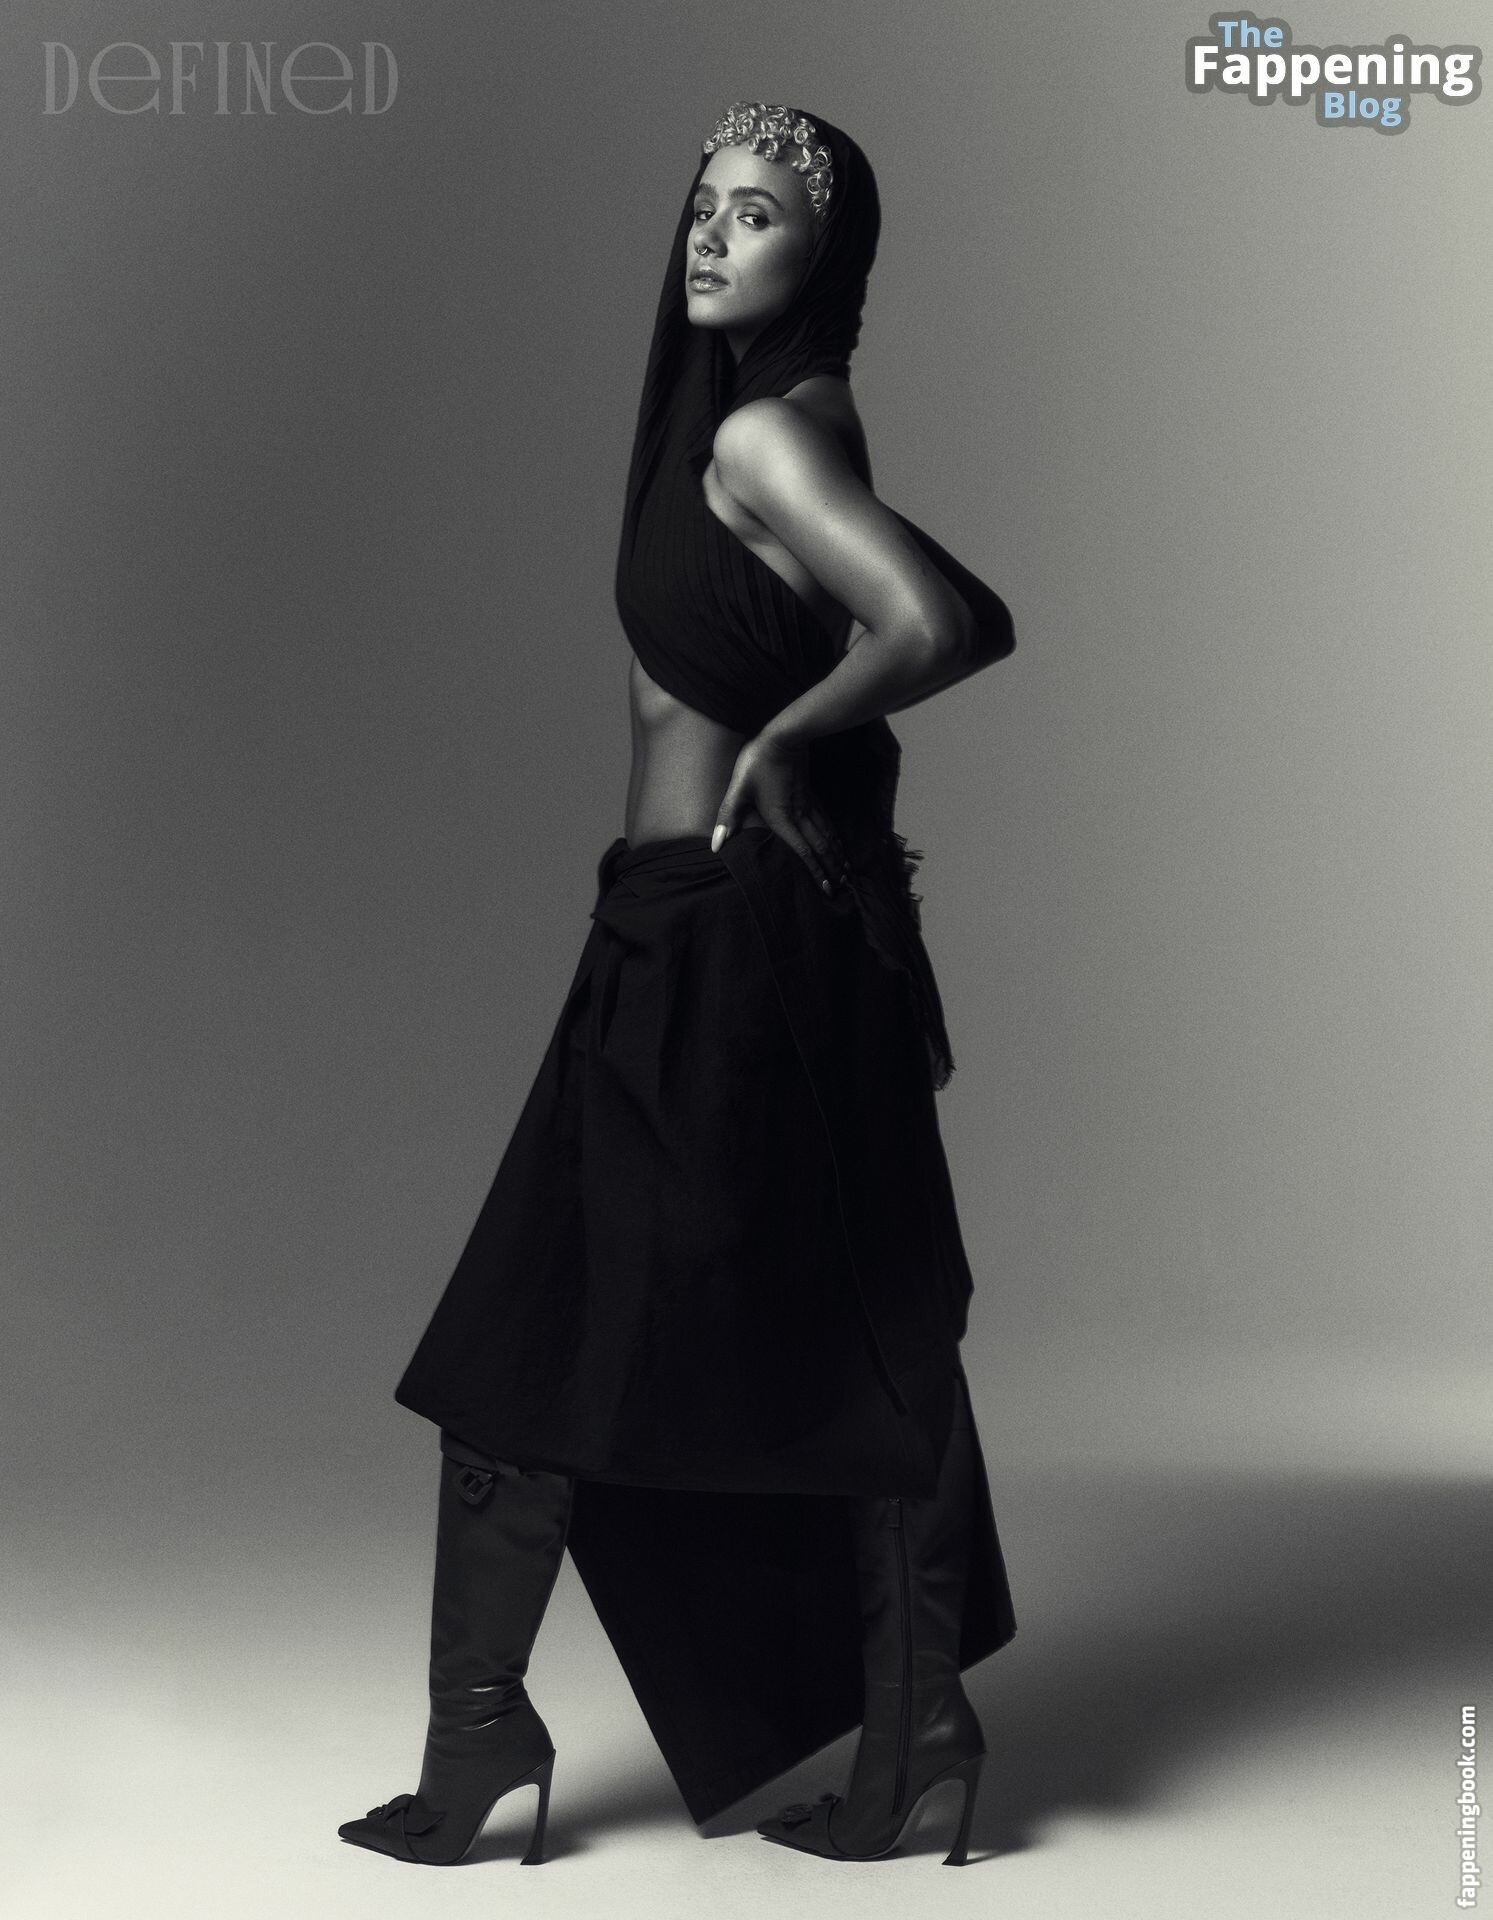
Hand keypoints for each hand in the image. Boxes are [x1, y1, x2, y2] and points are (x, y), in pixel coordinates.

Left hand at [711, 734, 848, 894]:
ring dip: (836, 854)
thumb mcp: (739, 789)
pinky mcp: (811, 795)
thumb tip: (715, 845)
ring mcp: (808, 805)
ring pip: (827, 835)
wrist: (784, 736)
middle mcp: (800, 816)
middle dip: (831, 869)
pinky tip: (838, 841)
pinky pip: (826, 821)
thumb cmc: (758, 761)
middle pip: (820, 847)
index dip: (816, 872)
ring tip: (845, 870)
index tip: (827, 889)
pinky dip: (835, 835)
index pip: (803, 852)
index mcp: (782, 819)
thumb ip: (728, 817)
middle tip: (842, 887)